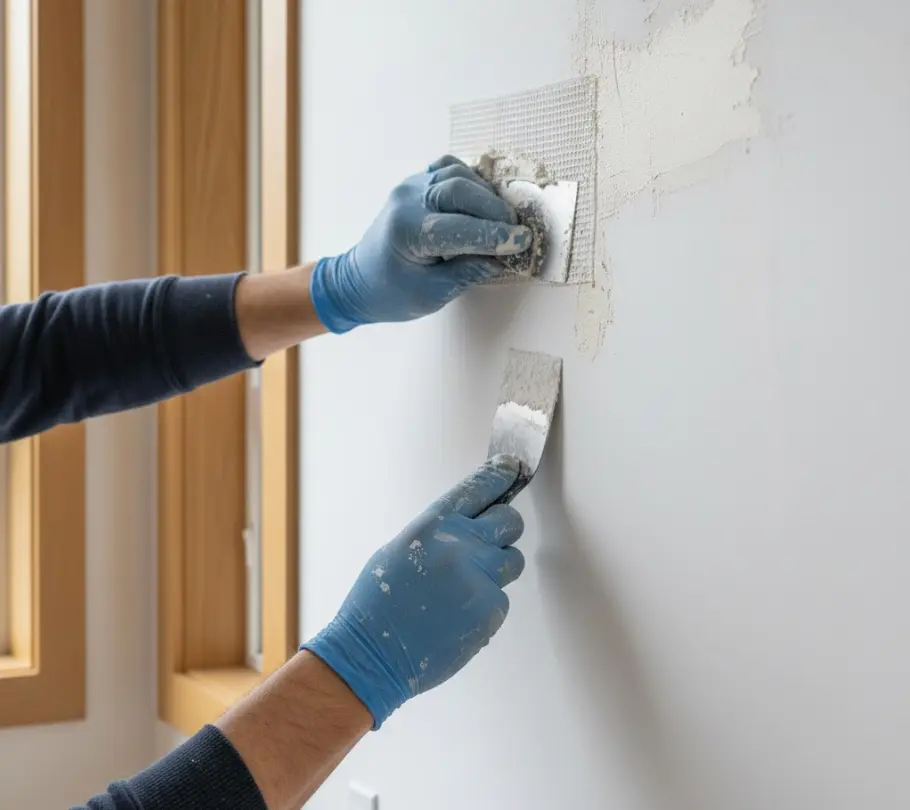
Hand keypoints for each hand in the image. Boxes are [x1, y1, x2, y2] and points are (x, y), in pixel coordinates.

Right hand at [301, 455, 526, 727]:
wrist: (372, 654)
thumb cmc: (377, 603)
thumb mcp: (400, 549)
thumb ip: (442, 533)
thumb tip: (472, 524)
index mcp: (433, 525)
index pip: (479, 487)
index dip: (500, 476)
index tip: (511, 469)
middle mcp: (461, 545)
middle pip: (510, 521)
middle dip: (503, 529)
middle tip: (489, 542)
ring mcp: (479, 578)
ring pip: (512, 560)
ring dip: (496, 568)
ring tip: (465, 586)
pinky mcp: (490, 609)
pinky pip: (502, 596)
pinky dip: (486, 603)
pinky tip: (458, 614)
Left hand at [309, 156, 531, 332]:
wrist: (360, 281)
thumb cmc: (392, 293)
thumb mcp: (431, 294)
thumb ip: (468, 272)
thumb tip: (504, 258)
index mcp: (406, 231)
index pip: (459, 228)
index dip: (494, 236)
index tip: (522, 243)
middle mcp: (407, 200)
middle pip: (459, 190)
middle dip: (494, 211)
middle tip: (516, 231)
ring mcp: (411, 186)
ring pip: (457, 174)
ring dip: (485, 195)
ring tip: (503, 219)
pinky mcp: (417, 182)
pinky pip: (449, 169)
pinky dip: (471, 180)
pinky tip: (483, 200)